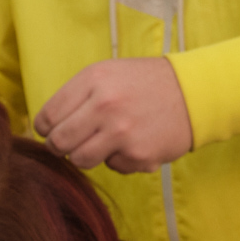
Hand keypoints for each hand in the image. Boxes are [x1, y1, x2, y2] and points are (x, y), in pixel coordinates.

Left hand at [36, 58, 193, 172]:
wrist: (194, 93)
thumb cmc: (145, 83)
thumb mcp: (108, 73)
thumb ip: (77, 95)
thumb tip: (46, 125)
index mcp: (92, 80)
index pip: (47, 117)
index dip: (45, 129)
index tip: (52, 131)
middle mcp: (104, 105)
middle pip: (58, 143)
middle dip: (59, 147)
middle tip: (70, 144)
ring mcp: (121, 132)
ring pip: (80, 160)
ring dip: (87, 155)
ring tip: (103, 142)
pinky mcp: (137, 155)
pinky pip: (112, 167)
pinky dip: (118, 159)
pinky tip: (133, 143)